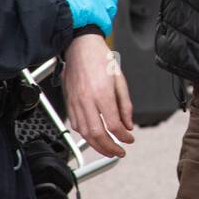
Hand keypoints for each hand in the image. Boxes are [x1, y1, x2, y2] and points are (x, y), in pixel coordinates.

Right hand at [51, 0, 119, 34]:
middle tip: (103, 9)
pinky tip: (101, 28)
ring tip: (101, 19)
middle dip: (108, 4)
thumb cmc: (55, 0)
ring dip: (107, 15)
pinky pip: (107, 22)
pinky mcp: (98, 14)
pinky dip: (105, 26)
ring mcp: (98, 0)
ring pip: (111, 8)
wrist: (53, 9)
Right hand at [64, 33, 134, 156]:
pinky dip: (85, 135)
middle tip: (118, 152)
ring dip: (96, 146)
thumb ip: (125, 105)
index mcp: (102, 94)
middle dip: (109, 148)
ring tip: (107, 149)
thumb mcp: (120, 79)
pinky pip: (75, 124)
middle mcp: (86, 100)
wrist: (80, 45)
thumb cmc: (100, 58)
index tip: (129, 140)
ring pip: (84, 133)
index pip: (114, 125)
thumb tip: (128, 125)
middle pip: (97, 134)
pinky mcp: (69, 102)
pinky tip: (93, 136)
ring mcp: (75, 102)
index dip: (123, 137)